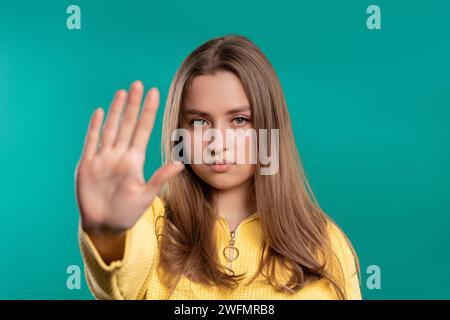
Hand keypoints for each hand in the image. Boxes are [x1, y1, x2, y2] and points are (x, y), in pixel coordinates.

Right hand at [75, 81, 183, 234]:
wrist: (104, 225)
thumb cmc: (127, 213)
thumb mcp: (146, 195)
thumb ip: (160, 178)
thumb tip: (180, 163)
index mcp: (134, 161)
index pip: (142, 130)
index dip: (147, 112)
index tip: (154, 94)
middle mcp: (119, 155)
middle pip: (127, 124)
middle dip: (132, 104)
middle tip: (138, 84)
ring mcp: (102, 158)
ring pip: (111, 128)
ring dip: (116, 110)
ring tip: (122, 92)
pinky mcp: (87, 165)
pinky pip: (91, 142)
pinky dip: (95, 128)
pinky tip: (100, 112)